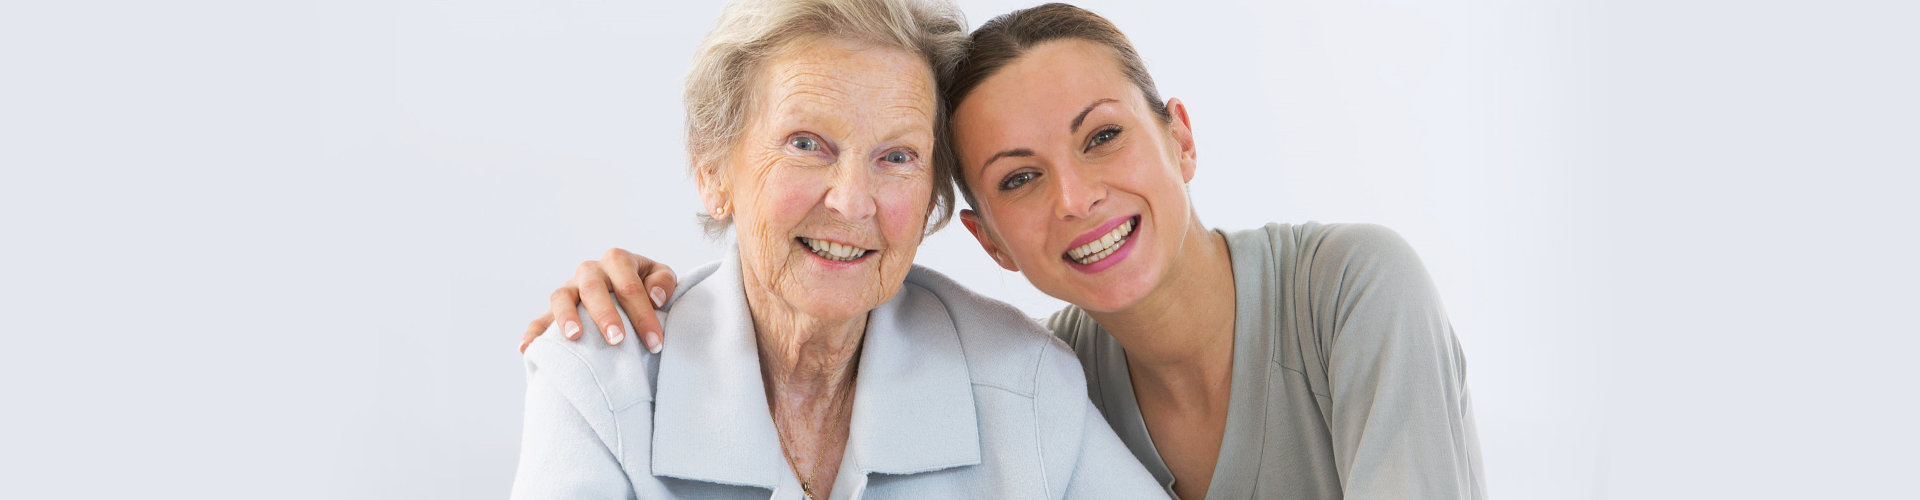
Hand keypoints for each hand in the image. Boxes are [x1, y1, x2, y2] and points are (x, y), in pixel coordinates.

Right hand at [519, 248, 679, 353]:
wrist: (627, 289)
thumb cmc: (647, 285)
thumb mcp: (661, 277)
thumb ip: (663, 281)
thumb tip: (655, 296)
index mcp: (617, 260)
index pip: (629, 286)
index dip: (643, 314)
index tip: (655, 342)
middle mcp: (589, 271)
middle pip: (593, 288)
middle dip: (605, 314)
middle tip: (618, 340)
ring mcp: (569, 289)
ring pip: (561, 297)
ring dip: (565, 317)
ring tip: (574, 337)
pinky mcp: (555, 309)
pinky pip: (539, 318)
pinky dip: (533, 332)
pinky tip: (528, 348)